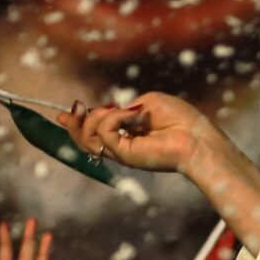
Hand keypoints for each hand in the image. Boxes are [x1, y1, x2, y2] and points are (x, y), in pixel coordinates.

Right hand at [64, 92, 226, 176]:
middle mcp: (121, 145)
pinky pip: (104, 132)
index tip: (61, 114)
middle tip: (75, 108)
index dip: (76, 122)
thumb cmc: (180, 119)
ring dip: (94, 117)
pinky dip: (113, 117)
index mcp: (127, 132)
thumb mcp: (147, 103)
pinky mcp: (124, 155)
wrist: (197, 138)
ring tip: (115, 110)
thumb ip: (123, 107)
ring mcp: (121, 152)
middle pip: (84, 137)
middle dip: (75, 121)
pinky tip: (132, 115)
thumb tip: (105, 110)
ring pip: (87, 138)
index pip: (95, 130)